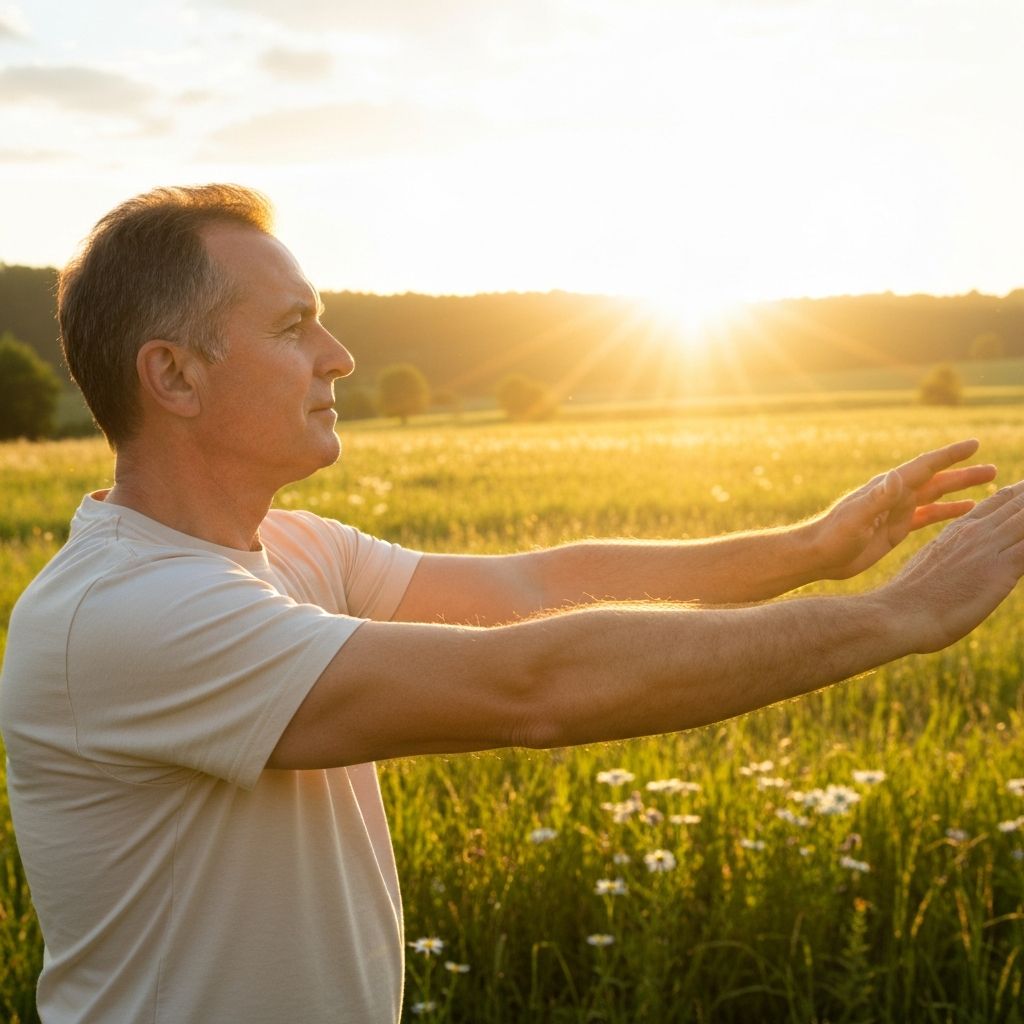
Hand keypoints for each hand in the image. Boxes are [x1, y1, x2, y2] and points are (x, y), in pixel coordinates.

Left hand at [808, 439, 995, 579]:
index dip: (949, 455)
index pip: (925, 466)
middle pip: (937, 479)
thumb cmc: (832, 536)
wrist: (818, 556)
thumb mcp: (856, 517)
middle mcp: (895, 495)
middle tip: (994, 468)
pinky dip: (949, 511)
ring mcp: (896, 511)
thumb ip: (877, 498)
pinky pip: (928, 516)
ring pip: (936, 495)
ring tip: (990, 485)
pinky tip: (968, 511)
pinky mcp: (896, 529)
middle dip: (964, 472)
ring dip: (961, 489)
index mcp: (888, 488)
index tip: (974, 444)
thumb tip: (896, 475)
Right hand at [880, 481, 1023, 652]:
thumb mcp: (932, 568)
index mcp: (958, 531)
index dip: (1020, 492)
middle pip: (1020, 504)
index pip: (998, 502)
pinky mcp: (1000, 568)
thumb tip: (960, 565)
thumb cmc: (910, 601)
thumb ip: (953, 558)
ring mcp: (989, 548)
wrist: (899, 613)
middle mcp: (976, 532)